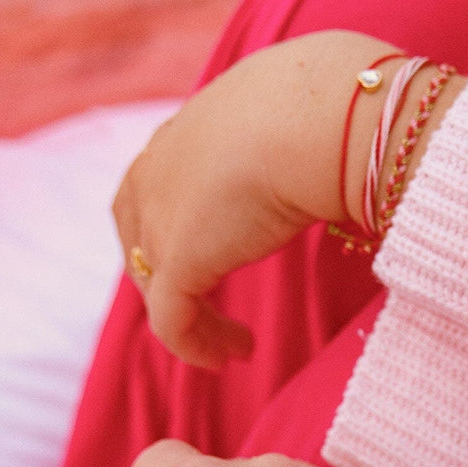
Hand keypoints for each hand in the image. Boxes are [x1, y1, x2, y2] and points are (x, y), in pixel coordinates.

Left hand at [113, 31, 404, 369]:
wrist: (316, 121)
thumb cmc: (322, 109)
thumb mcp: (286, 121)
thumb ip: (280, 144)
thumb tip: (324, 150)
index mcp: (176, 140)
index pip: (149, 197)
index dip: (170, 237)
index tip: (214, 266)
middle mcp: (153, 176)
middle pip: (142, 247)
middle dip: (174, 285)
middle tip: (214, 314)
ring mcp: (159, 220)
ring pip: (158, 290)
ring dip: (195, 324)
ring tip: (233, 348)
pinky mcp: (178, 262)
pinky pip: (172, 321)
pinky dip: (195, 346)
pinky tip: (231, 357)